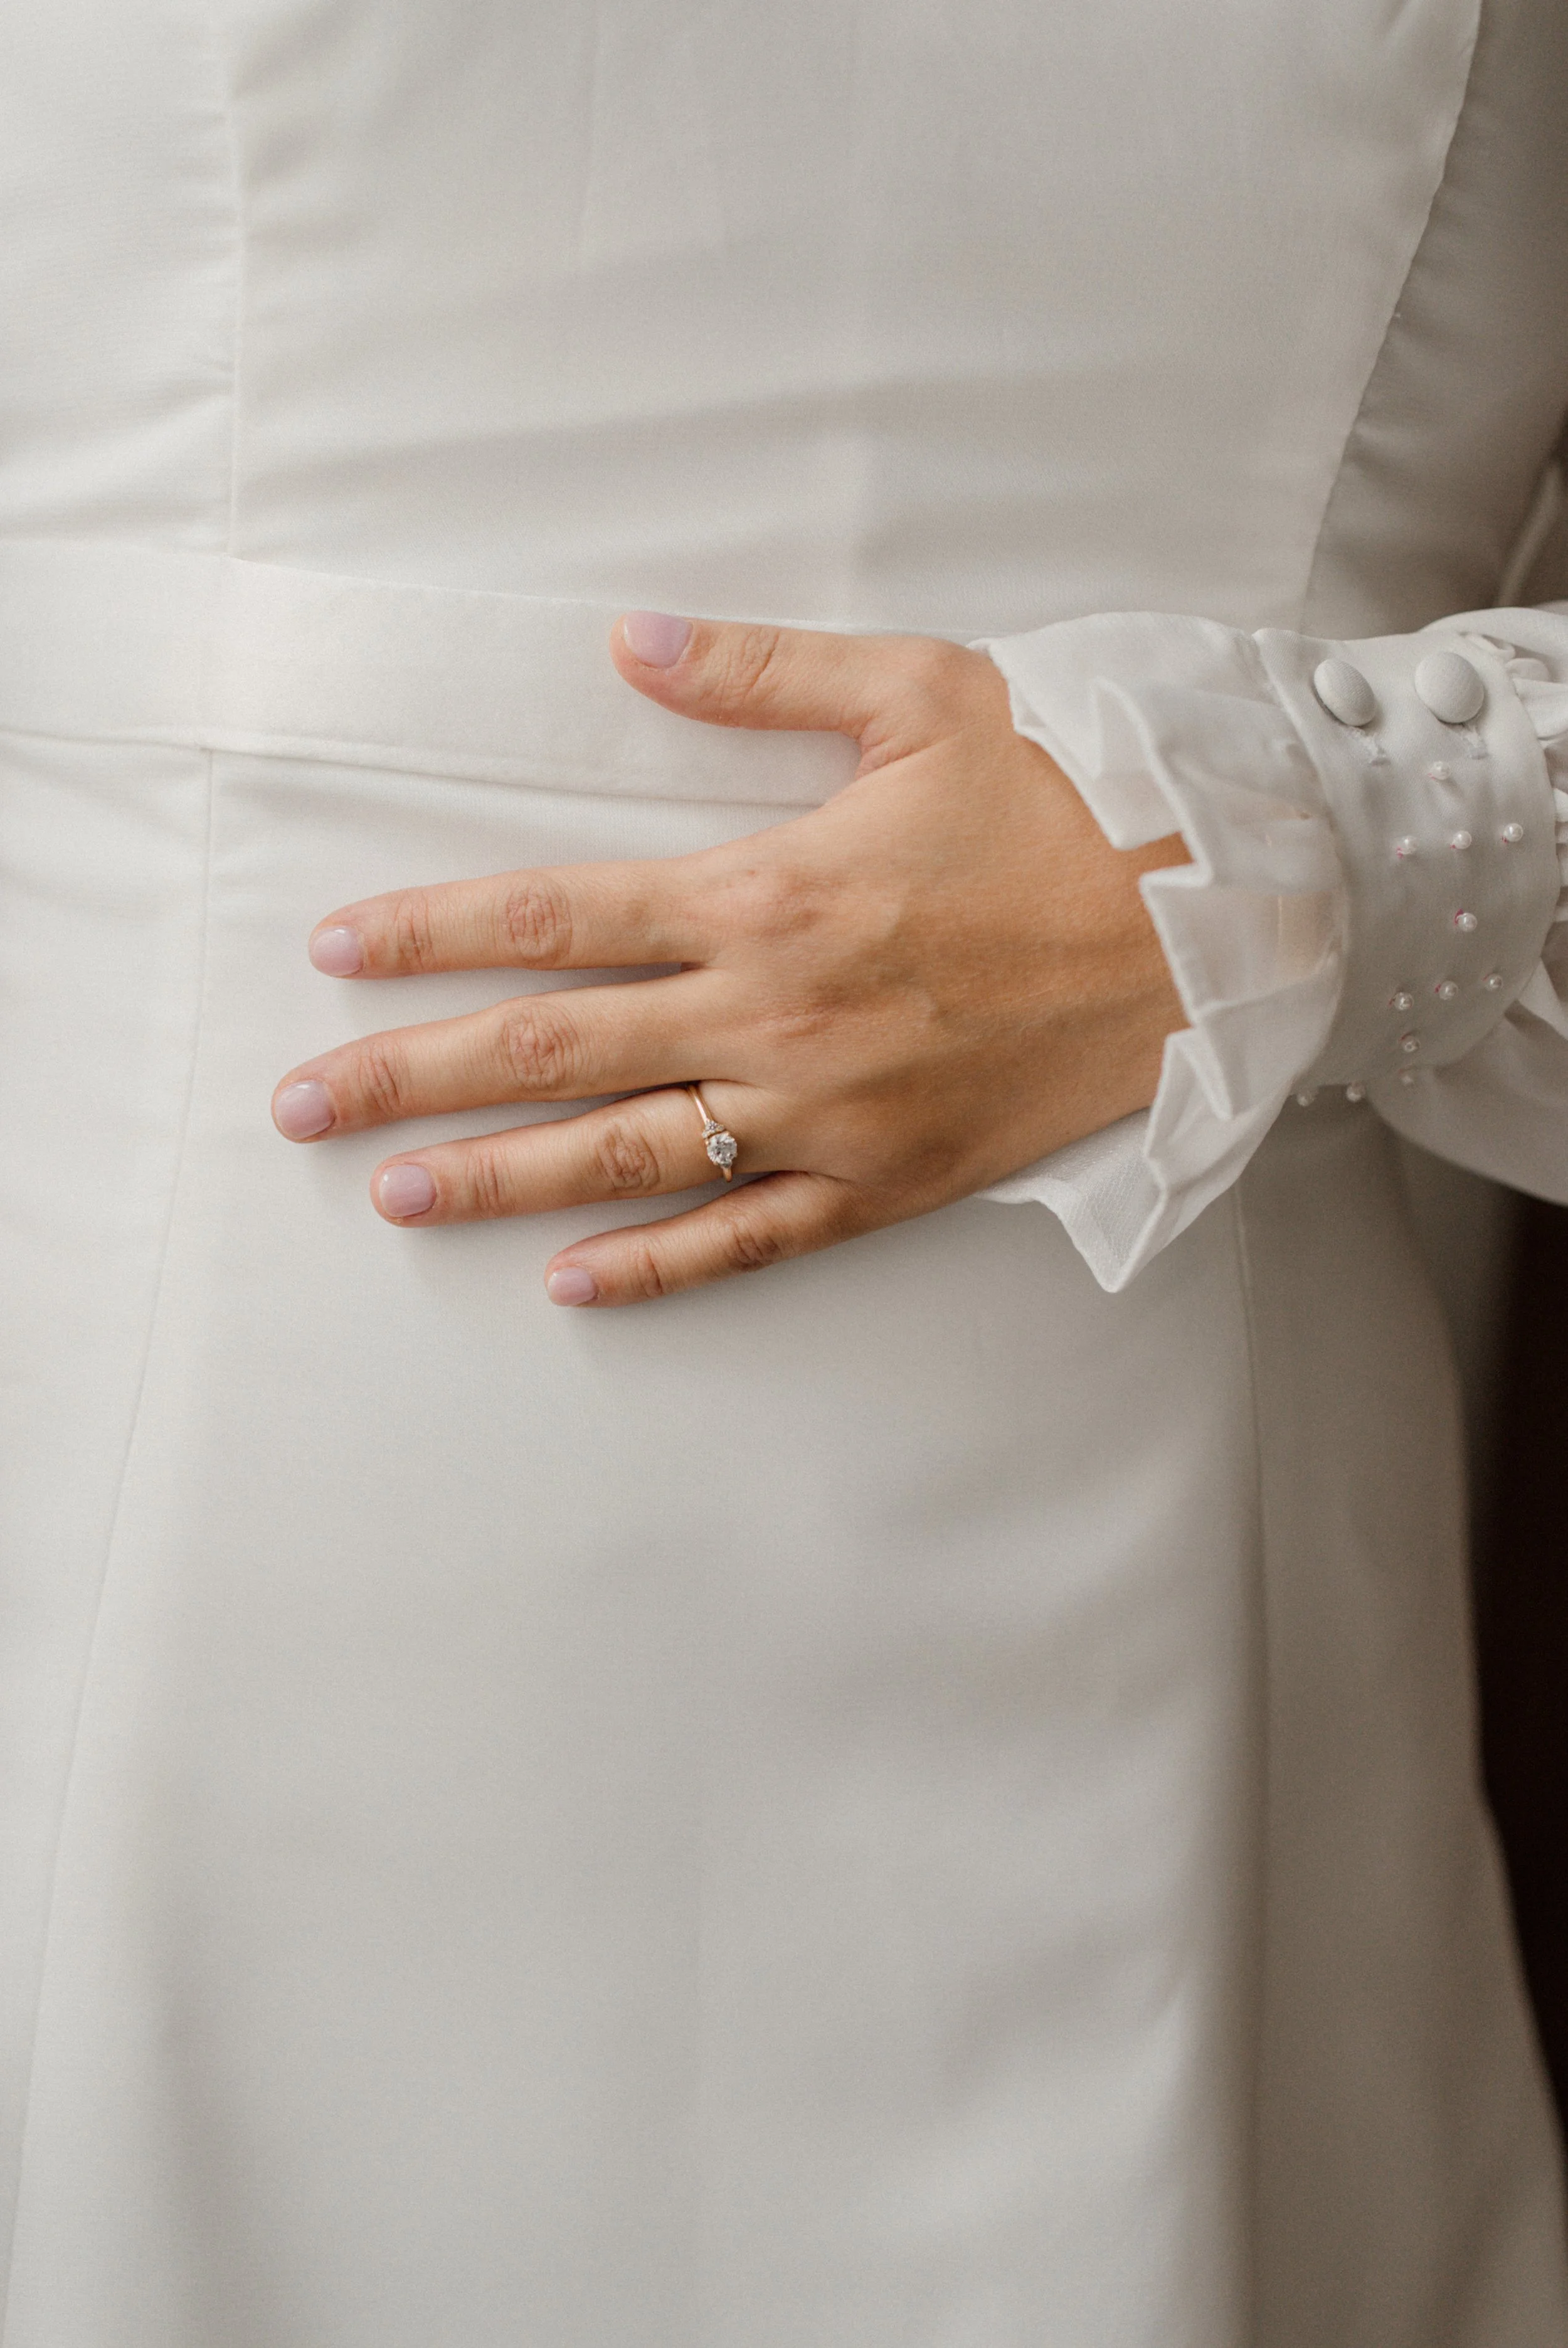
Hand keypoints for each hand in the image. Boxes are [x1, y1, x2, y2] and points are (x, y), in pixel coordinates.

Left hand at [272, 612, 1185, 1305]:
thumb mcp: (921, 695)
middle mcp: (775, 1013)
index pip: (556, 917)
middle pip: (555, 1049)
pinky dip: (660, 1266)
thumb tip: (626, 641)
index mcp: (767, 891)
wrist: (1203, 927)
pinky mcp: (886, 1178)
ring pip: (630, 1156)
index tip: (335, 952)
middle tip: (302, 1104)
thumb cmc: (1061, 804)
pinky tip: (573, 1285)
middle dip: (413, 1073)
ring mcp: (827, 1111)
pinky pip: (752, 1238)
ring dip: (502, 1177)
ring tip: (395, 1193)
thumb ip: (759, 672)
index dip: (432, 932)